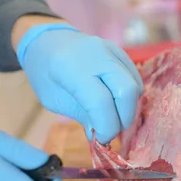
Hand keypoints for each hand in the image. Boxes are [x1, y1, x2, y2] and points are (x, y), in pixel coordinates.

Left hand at [16, 25, 142, 143]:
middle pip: (127, 91)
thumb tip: (103, 136)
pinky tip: (116, 103)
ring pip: (135, 85)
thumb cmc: (45, 73)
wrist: (48, 40)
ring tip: (112, 117)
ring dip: (128, 109)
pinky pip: (134, 77)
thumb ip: (81, 114)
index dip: (106, 126)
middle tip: (111, 130)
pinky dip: (130, 96)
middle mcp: (96, 55)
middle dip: (124, 118)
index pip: (101, 101)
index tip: (102, 139)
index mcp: (72, 67)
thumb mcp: (55, 99)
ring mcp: (111, 50)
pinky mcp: (120, 52)